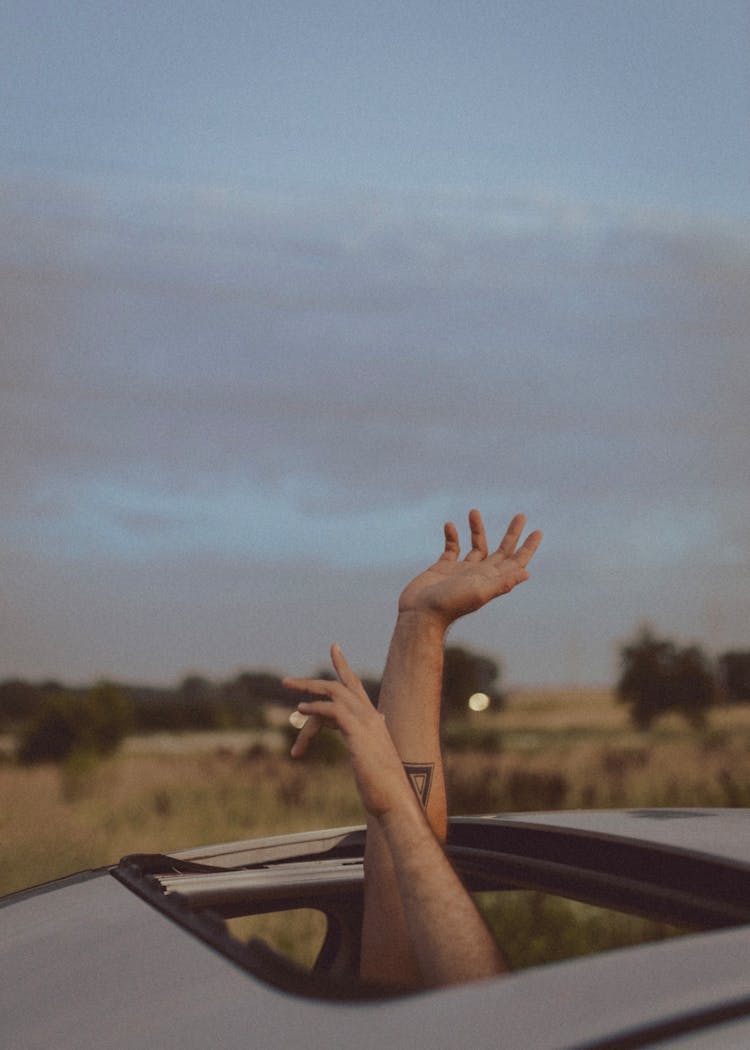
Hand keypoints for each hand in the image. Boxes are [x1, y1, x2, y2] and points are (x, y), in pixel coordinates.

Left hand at [283, 646, 414, 818]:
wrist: (396, 801)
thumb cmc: (382, 788)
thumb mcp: (369, 761)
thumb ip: (362, 746)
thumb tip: (358, 743)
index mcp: (373, 721)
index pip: (356, 686)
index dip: (343, 668)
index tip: (334, 648)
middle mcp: (371, 716)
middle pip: (342, 685)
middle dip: (314, 681)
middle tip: (287, 681)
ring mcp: (366, 722)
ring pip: (334, 692)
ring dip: (308, 690)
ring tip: (288, 689)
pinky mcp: (358, 732)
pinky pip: (332, 710)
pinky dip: (315, 707)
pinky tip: (301, 710)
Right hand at [398, 510, 541, 627]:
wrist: (420, 614)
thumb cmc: (450, 605)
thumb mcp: (479, 592)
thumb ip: (502, 582)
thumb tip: (527, 573)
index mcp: (491, 579)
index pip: (515, 561)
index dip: (528, 548)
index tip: (537, 532)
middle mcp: (480, 574)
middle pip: (502, 551)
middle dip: (512, 534)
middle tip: (521, 516)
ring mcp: (461, 571)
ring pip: (476, 546)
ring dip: (477, 529)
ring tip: (474, 511)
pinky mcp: (443, 569)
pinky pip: (451, 548)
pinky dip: (452, 536)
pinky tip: (449, 526)